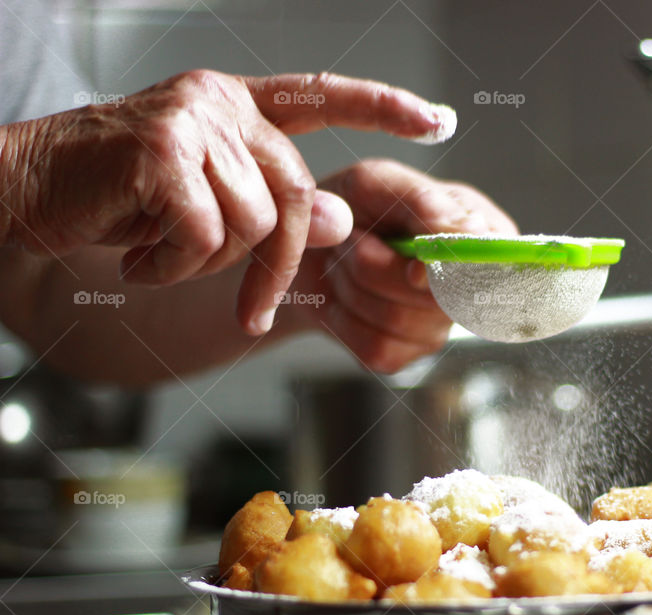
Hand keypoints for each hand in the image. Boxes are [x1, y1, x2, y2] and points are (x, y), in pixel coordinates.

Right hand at [0, 70, 455, 334]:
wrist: (23, 193)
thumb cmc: (115, 202)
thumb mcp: (206, 210)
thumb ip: (272, 208)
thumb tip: (339, 224)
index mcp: (236, 106)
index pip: (324, 96)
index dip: (384, 107)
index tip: (440, 119)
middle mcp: (220, 101)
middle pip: (297, 196)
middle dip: (277, 267)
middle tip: (252, 311)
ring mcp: (193, 118)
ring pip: (254, 222)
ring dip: (206, 262)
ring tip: (155, 249)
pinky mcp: (163, 148)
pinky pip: (207, 234)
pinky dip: (172, 265)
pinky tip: (135, 252)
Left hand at [288, 159, 517, 371]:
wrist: (307, 247)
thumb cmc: (351, 206)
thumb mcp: (379, 183)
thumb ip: (425, 202)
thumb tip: (472, 235)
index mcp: (484, 235)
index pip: (494, 267)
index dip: (453, 272)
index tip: (415, 265)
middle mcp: (471, 287)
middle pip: (437, 299)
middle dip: (376, 264)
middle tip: (355, 237)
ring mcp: (438, 327)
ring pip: (398, 321)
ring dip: (354, 286)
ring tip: (346, 260)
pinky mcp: (403, 355)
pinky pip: (377, 347)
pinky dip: (345, 319)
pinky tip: (343, 295)